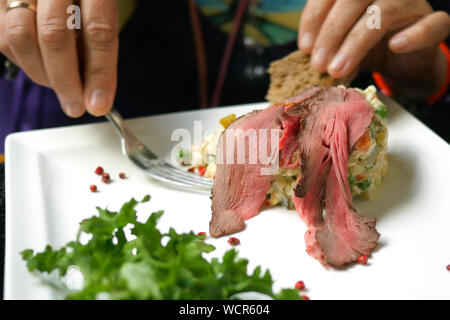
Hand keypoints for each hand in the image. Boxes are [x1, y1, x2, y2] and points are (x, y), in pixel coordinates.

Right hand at [0, 0, 118, 116]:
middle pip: (54, 35)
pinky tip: (42, 65)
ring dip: (43, 74)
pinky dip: (25, 62)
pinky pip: (3, 40)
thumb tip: (95, 97)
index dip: (99, 73)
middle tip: (76, 106)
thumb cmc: (82, 3)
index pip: (99, 30)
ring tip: (61, 85)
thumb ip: (98, 49)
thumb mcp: (99, 17)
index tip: (99, 105)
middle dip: (66, 81)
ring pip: (20, 37)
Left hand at [298, 0, 449, 99]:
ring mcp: (413, 5)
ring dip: (357, 42)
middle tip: (318, 63)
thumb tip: (308, 53)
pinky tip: (395, 47)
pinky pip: (431, 24)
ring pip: (385, 12)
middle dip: (332, 32)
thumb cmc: (370, 49)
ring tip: (338, 69)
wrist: (406, 63)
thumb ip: (327, 45)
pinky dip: (414, 35)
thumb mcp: (342, 46)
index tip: (305, 47)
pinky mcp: (435, 24)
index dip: (315, 16)